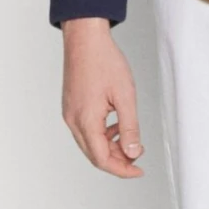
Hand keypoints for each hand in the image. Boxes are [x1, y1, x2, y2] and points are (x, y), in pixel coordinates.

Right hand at [61, 18, 145, 176]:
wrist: (85, 39)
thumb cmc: (104, 61)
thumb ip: (129, 128)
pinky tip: (116, 125)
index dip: (122, 169)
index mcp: (85, 121)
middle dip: (117, 160)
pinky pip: (86, 130)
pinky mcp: (71, 107)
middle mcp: (73, 121)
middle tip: (137, 154)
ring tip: (130, 139)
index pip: (102, 159)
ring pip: (90, 144)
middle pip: (94, 155)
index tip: (139, 170)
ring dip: (110, 147)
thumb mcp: (125, 96)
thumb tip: (132, 152)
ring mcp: (70, 114)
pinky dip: (102, 135)